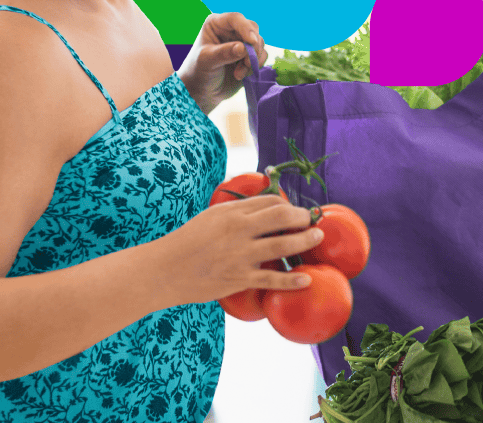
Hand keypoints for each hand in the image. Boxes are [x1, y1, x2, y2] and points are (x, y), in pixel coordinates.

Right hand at [155, 195, 321, 306]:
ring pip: (282, 246)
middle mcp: (238, 230)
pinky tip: (307, 279)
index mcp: (231, 212)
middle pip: (281, 217)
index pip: (269, 202)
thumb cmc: (186, 242)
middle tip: (312, 221)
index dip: (288, 205)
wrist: (164, 270)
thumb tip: (259, 207)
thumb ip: (235, 212)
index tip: (295, 212)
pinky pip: (271, 279)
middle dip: (303, 217)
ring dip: (305, 240)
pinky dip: (292, 280)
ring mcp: (240, 255)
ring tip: (317, 237)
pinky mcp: (238, 279)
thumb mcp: (210, 217)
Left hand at [177, 12, 267, 114]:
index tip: (252, 42)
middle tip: (247, 63)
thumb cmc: (198, 72)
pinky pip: (261, 55)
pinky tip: (241, 75)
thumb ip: (224, 53)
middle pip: (252, 29)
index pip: (235, 19)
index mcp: (216, 24)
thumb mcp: (207, 61)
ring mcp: (241, 42)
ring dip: (253, 60)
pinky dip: (255, 66)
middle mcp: (230, 30)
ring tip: (238, 73)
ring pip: (259, 43)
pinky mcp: (249, 55)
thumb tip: (244, 47)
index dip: (245, 28)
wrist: (203, 91)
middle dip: (253, 47)